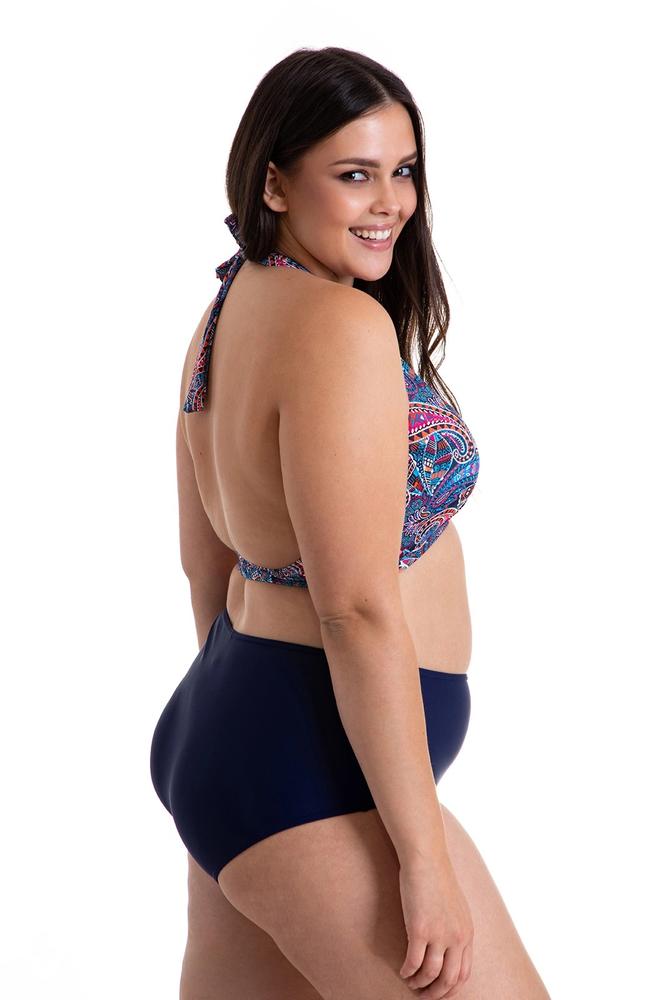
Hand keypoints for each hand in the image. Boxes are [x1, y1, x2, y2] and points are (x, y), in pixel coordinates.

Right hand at [398, 854, 473, 996]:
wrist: (427, 859)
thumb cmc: (437, 878)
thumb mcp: (456, 907)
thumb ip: (455, 928)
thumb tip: (447, 947)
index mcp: (467, 933)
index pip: (464, 974)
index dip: (451, 989)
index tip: (440, 993)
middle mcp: (456, 937)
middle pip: (449, 980)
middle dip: (436, 993)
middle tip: (424, 996)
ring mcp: (439, 934)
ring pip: (430, 974)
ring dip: (419, 984)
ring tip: (410, 983)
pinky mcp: (419, 929)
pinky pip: (413, 962)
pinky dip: (408, 972)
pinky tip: (403, 971)